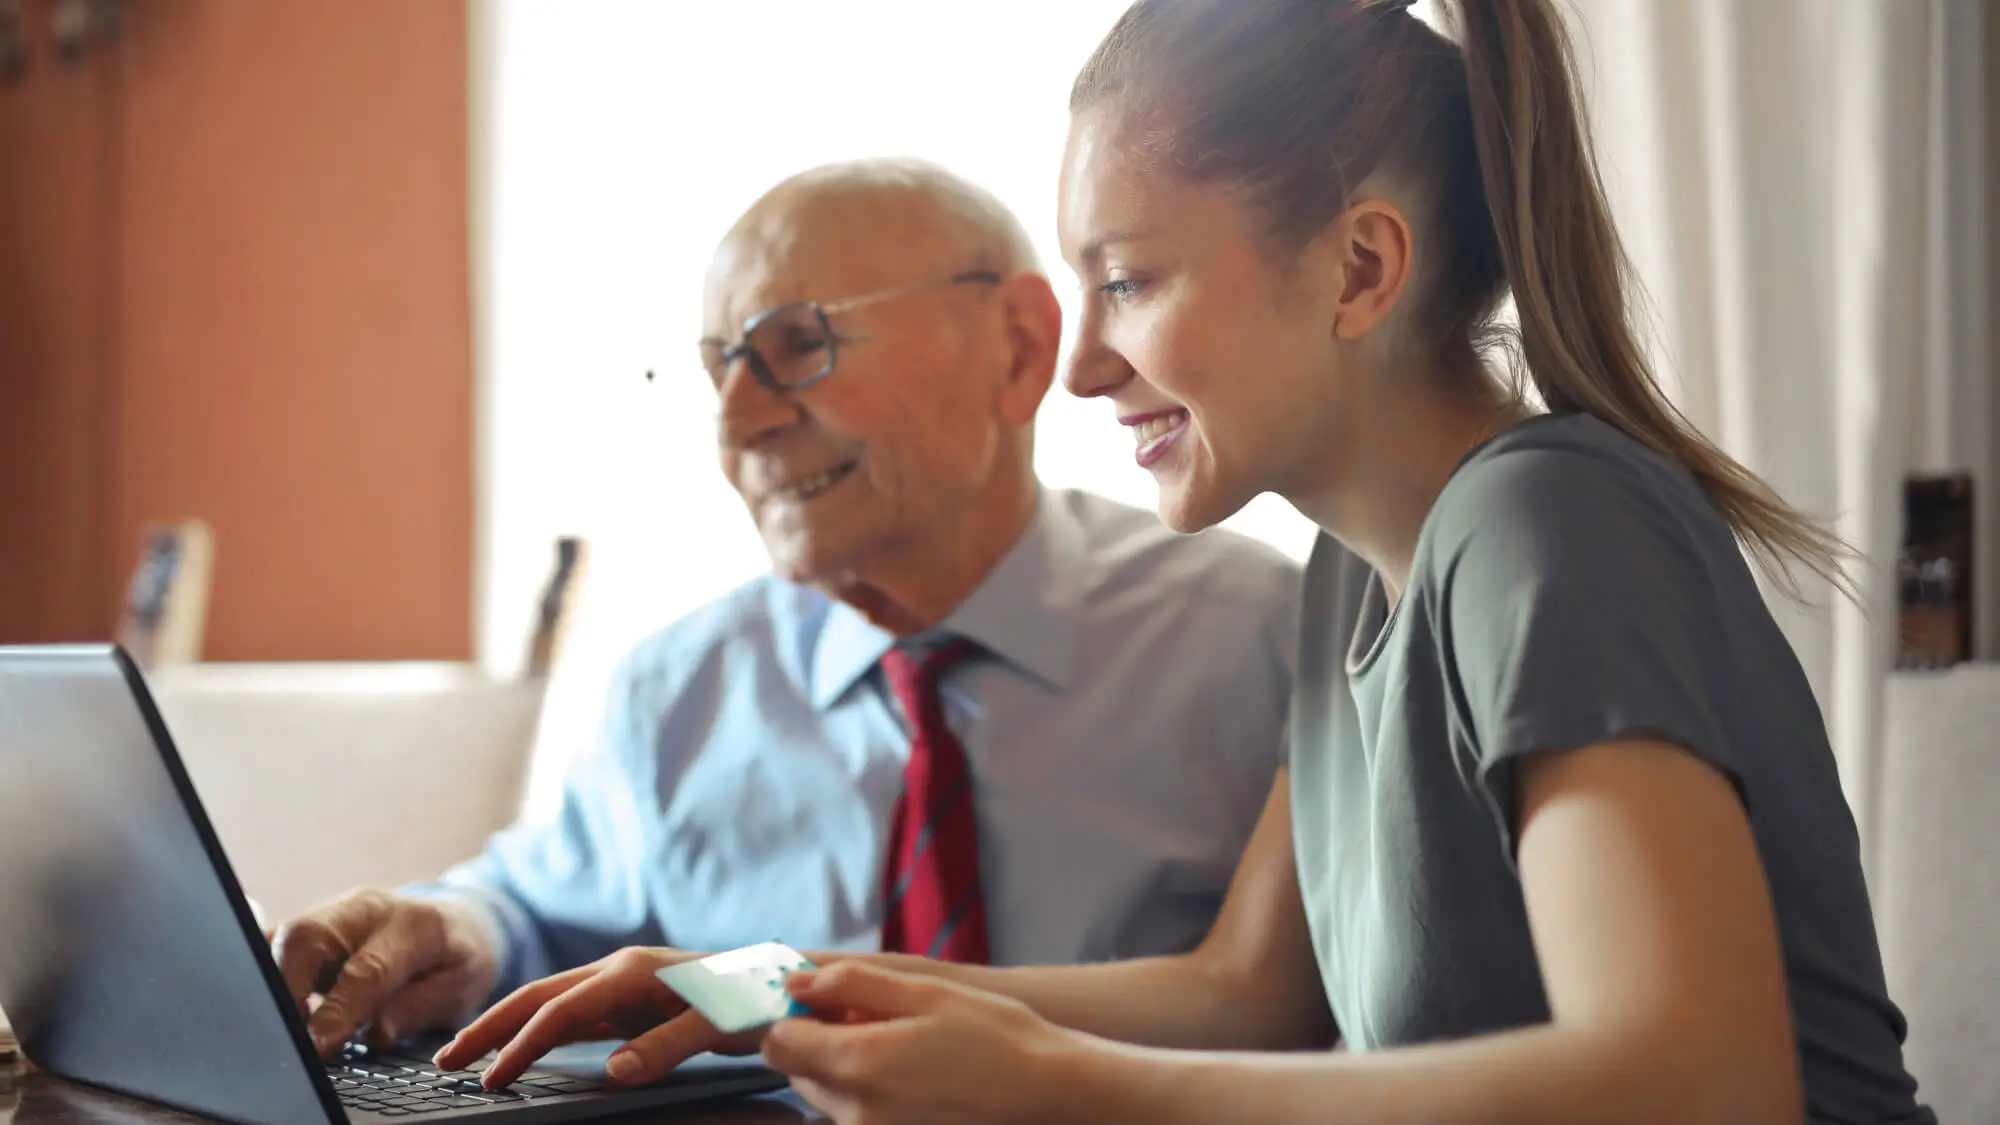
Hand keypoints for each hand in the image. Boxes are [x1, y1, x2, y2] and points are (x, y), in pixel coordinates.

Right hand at [268, 889, 498, 1056]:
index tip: (317, 1046)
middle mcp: (367, 909)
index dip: (338, 1010)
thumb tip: (375, 1033)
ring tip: (284, 1026)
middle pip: (308, 937)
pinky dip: (267, 974)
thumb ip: (417, 1009)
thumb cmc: (456, 959)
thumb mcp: (459, 989)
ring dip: (272, 983)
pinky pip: (275, 943)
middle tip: (289, 1036)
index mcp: (414, 925)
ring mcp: (334, 911)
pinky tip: (276, 1006)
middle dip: (287, 988)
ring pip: (283, 937)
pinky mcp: (311, 923)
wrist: (454, 923)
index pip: (367, 969)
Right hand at [432, 947, 763, 1089]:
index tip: (492, 1079)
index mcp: (633, 972)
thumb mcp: (718, 1025)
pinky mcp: (629, 1000)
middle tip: (445, 1061)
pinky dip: (537, 1031)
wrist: (785, 980)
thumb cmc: (755, 998)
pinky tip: (521, 1048)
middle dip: (489, 1027)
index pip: (560, 1011)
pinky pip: (572, 1015)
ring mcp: (622, 984)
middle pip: (538, 997)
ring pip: (550, 1004)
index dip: (521, 1046)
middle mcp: (619, 971)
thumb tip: (613, 1072)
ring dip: (507, 1027)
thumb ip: (667, 1046)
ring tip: (467, 1056)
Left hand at [763, 961, 1092, 1124]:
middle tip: (877, 1021)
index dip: (797, 1016)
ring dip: (848, 1071)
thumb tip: (797, 984)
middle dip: (823, 1043)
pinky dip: (872, 1097)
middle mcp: (854, 1112)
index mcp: (856, 1063)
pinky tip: (916, 1079)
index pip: (779, 1042)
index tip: (830, 1002)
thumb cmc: (994, 1035)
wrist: (1049, 1094)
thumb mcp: (926, 991)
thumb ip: (853, 984)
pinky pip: (859, 1119)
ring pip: (828, 1099)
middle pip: (800, 1073)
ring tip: (905, 1051)